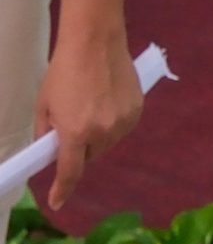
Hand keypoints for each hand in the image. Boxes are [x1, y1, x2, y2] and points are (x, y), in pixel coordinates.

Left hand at [32, 29, 143, 207]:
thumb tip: (51, 150)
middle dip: (79, 149)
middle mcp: (103, 132)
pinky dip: (113, 124)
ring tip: (92, 109)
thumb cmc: (63, 71)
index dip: (62, 190)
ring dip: (98, 136)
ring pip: (107, 143)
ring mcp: (124, 121)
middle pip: (90, 156)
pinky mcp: (138, 109)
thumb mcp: (44, 105)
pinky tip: (107, 103)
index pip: (70, 172)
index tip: (57, 201)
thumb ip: (46, 133)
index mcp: (76, 132)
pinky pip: (122, 128)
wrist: (96, 41)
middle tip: (73, 128)